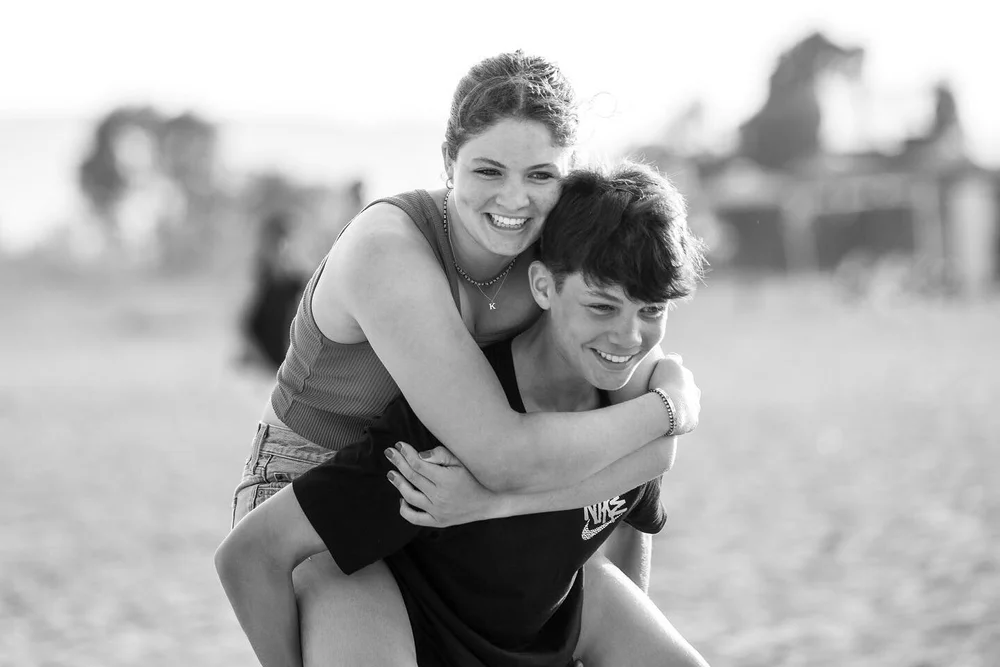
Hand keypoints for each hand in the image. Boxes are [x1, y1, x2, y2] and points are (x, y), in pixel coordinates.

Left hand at [385, 442, 501, 526]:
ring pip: (410, 497)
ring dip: (398, 484)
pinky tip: (402, 498)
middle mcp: (440, 497)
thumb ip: (441, 455)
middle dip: (398, 463)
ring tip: (391, 473)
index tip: (398, 445)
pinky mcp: (438, 522)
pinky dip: (405, 509)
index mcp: (446, 480)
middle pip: (412, 478)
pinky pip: (415, 518)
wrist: (490, 501)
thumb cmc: (476, 476)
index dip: (406, 454)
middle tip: (389, 452)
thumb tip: (419, 455)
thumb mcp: (462, 461)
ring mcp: (438, 511)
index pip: (419, 465)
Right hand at [648, 353, 700, 434]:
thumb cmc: (665, 383)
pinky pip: (686, 421)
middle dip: (678, 394)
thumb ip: (673, 358)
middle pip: (687, 392)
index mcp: (689, 378)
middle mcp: (695, 392)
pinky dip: (679, 421)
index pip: (682, 376)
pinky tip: (668, 421)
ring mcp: (695, 408)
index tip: (662, 382)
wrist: (669, 407)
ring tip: (666, 411)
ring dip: (680, 408)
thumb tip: (678, 358)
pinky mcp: (693, 423)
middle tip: (664, 398)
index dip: (672, 379)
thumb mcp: (666, 363)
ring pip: (688, 407)